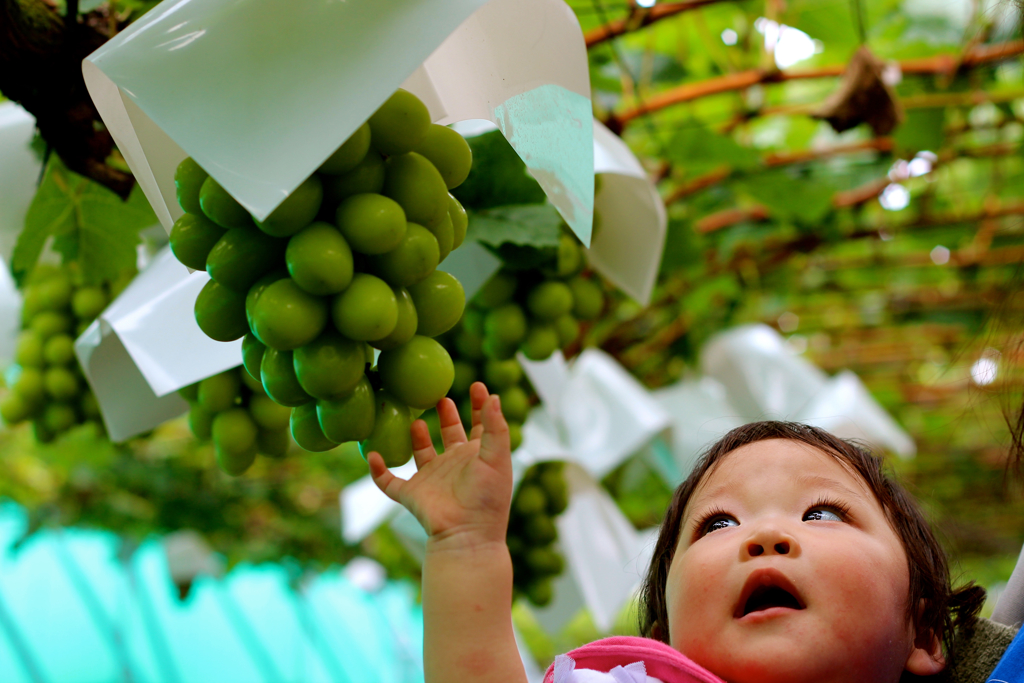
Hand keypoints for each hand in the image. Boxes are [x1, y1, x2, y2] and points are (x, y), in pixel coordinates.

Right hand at [368, 382, 512, 549]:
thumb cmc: (487, 498)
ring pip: (421, 453)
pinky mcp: (412, 494)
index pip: (480, 426)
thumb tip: (495, 397)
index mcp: (477, 457)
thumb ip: (496, 427)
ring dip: (417, 437)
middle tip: (441, 396)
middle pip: (450, 435)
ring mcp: (432, 479)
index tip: (477, 385)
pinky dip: (378, 470)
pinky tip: (372, 454)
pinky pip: (388, 481)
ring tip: (416, 420)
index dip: (479, 406)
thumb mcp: (497, 458)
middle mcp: (455, 465)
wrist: (467, 535)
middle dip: (446, 416)